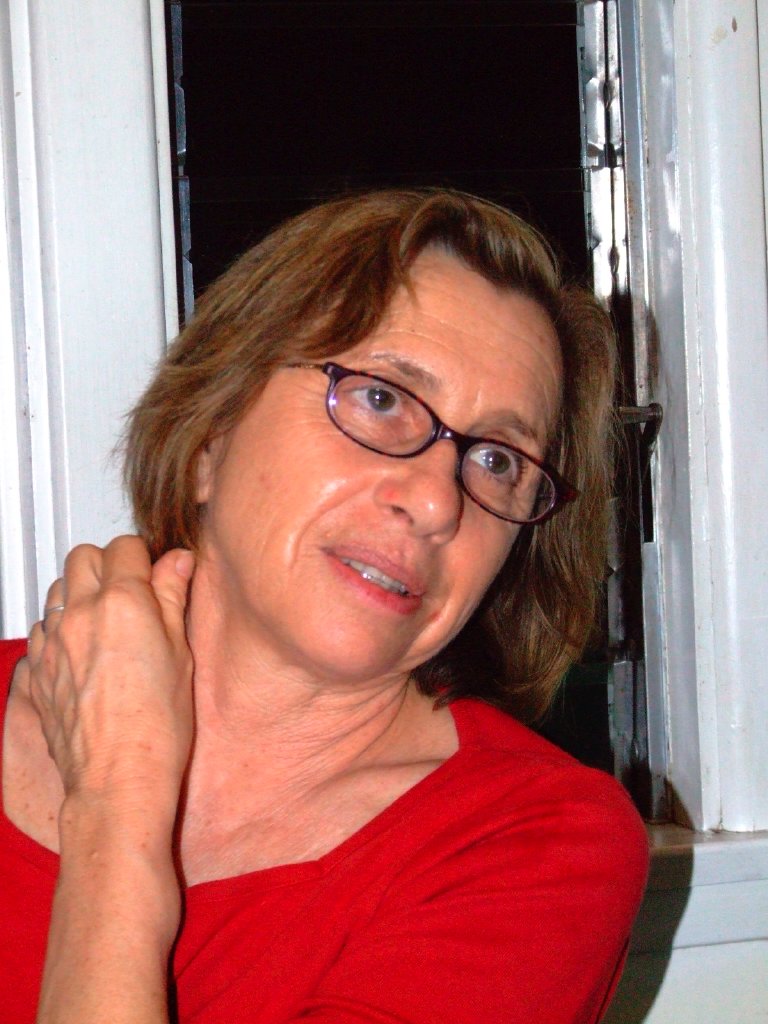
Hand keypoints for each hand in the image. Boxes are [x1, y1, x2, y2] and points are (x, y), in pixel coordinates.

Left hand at [27, 536, 195, 822]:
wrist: (118, 777)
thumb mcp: (181, 654)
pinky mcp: (37, 670)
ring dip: (78, 592)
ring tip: (104, 618)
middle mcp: (80, 614)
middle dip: (106, 564)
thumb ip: (173, 598)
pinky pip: (41, 629)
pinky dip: (60, 628)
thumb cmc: (157, 725)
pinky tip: (83, 650)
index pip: (126, 547)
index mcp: (124, 603)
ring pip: (56, 588)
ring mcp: (53, 642)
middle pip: (83, 557)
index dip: (144, 556)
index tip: (155, 573)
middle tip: (129, 589)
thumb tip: (178, 561)